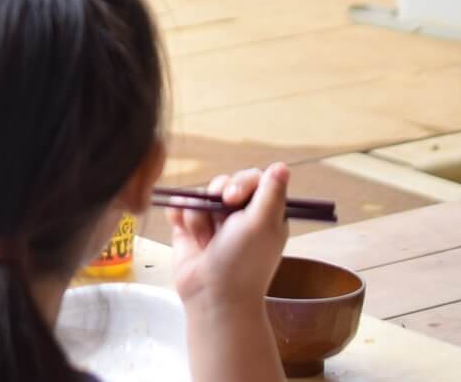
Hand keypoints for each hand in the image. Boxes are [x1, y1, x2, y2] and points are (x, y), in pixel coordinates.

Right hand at [169, 163, 290, 309]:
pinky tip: (185, 233)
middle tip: (221, 219)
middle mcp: (238, 216)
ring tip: (205, 240)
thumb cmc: (243, 261)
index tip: (234, 198)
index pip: (252, 179)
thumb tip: (282, 166)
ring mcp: (212, 222)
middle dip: (216, 198)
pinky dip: (179, 217)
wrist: (212, 295)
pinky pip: (179, 207)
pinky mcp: (188, 229)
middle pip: (222, 183)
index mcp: (263, 214)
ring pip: (199, 195)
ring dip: (198, 216)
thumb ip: (270, 192)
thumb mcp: (262, 224)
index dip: (240, 183)